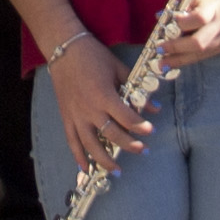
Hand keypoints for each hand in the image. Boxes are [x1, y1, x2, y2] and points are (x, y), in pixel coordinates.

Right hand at [44, 32, 146, 174]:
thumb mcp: (119, 69)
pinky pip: (72, 141)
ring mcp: (76, 115)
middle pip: (112, 134)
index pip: (126, 118)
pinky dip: (78, 157)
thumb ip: (135, 89)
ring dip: (105, 160)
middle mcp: (90, 109)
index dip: (140, 127)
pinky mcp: (66, 117)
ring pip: (91, 145)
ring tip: (117, 170)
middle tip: (143, 150)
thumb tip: (154, 107)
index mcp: (104, 96)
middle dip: (129, 145)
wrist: (65, 50)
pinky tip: (86, 169)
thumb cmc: (94, 56)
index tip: (150, 132)